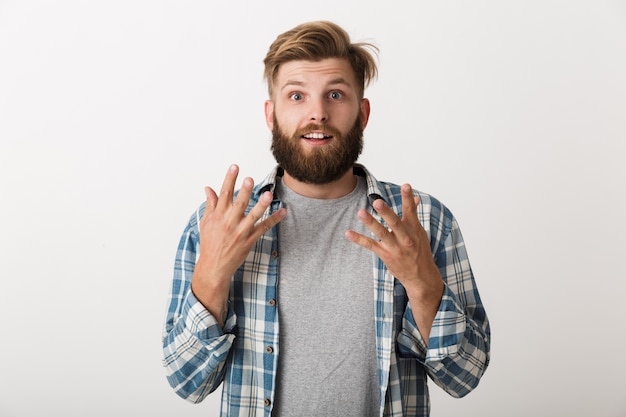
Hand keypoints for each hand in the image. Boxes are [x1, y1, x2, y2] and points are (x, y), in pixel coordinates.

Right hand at [191, 164, 286, 324]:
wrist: (213, 266)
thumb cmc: (210, 243)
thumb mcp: (206, 222)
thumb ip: (210, 204)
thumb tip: (209, 188)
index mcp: (218, 215)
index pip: (224, 194)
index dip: (229, 179)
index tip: (234, 167)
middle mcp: (229, 222)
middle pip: (238, 204)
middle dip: (244, 191)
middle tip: (250, 179)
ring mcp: (240, 232)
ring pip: (252, 216)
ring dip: (261, 205)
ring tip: (268, 195)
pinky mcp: (249, 240)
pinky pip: (264, 228)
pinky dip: (274, 220)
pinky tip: (282, 212)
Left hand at [345, 183, 442, 339]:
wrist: (421, 277)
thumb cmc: (420, 251)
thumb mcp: (420, 233)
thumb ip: (414, 215)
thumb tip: (415, 198)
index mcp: (414, 230)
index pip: (412, 211)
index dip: (408, 198)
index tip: (406, 185)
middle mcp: (406, 239)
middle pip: (396, 223)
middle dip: (387, 212)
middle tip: (378, 201)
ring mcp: (395, 248)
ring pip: (382, 234)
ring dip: (371, 223)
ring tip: (360, 212)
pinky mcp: (386, 255)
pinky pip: (371, 246)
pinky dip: (359, 240)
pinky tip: (348, 233)